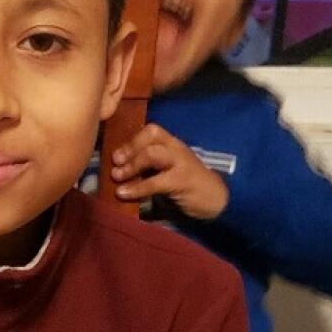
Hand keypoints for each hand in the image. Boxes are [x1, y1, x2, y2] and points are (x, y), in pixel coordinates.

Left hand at [111, 123, 229, 219]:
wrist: (216, 200)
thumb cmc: (188, 186)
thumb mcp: (168, 171)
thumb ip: (149, 167)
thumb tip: (120, 169)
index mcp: (173, 145)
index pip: (152, 131)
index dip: (132, 140)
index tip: (117, 154)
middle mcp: (177, 149)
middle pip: (151, 137)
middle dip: (130, 149)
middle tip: (115, 163)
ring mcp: (181, 163)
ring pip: (152, 154)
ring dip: (132, 165)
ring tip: (117, 176)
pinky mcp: (182, 181)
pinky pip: (155, 182)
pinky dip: (137, 188)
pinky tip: (123, 193)